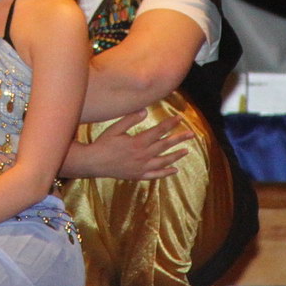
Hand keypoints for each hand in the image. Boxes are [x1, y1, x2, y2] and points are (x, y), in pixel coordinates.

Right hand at [77, 109, 192, 179]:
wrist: (94, 163)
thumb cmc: (103, 143)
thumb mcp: (115, 128)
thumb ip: (130, 119)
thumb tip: (145, 110)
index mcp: (138, 142)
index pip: (158, 131)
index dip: (170, 124)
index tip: (179, 118)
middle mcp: (143, 155)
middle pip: (165, 145)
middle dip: (179, 138)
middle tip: (191, 134)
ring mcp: (142, 167)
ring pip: (163, 161)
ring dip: (176, 156)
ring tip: (186, 151)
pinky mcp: (138, 175)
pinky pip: (155, 175)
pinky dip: (166, 173)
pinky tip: (174, 170)